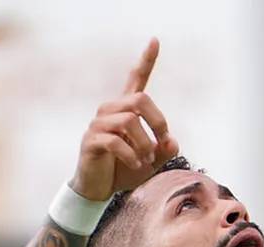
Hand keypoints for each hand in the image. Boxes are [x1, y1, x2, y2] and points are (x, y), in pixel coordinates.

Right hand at [69, 38, 179, 200]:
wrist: (98, 189)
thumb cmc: (125, 170)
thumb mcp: (152, 162)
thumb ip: (165, 150)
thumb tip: (172, 141)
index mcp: (126, 110)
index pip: (136, 79)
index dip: (146, 60)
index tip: (155, 40)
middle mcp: (110, 110)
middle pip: (140, 100)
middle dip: (158, 122)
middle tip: (162, 144)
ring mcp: (99, 124)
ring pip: (129, 121)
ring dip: (144, 143)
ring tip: (147, 160)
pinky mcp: (91, 140)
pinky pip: (115, 141)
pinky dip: (131, 155)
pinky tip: (137, 165)